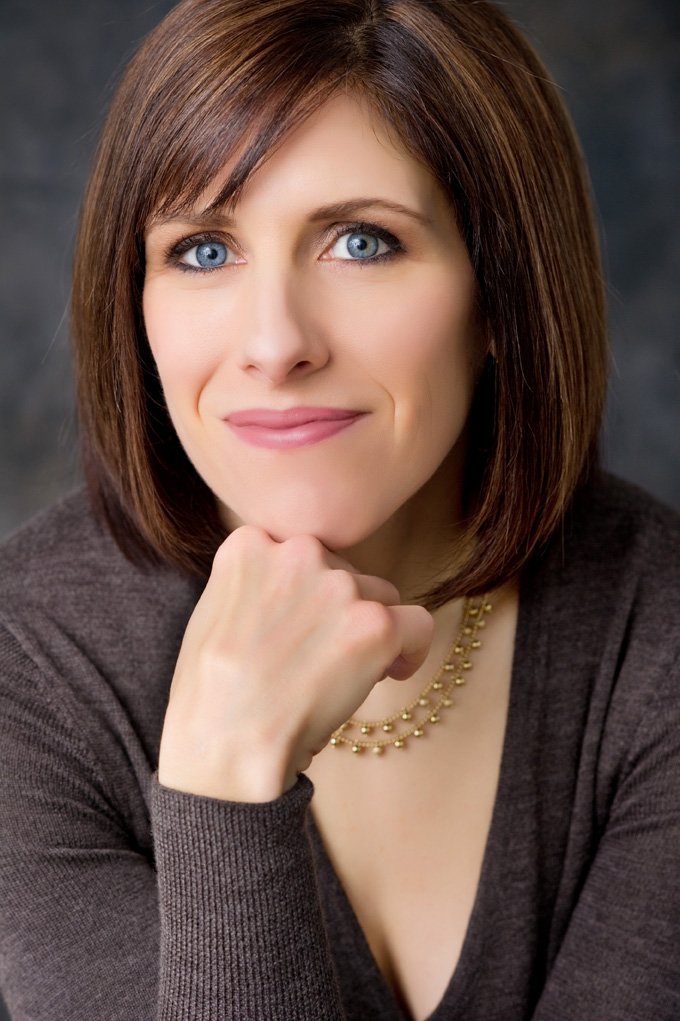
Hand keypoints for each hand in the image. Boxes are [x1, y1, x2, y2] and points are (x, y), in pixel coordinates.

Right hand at [158, 526, 433, 801]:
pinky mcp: (374, 623)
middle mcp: (298, 552)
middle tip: (320, 658)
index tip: (304, 628)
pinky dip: (412, 650)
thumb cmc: (211, 694)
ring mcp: (339, 586)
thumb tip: (294, 593)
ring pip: (381, 596)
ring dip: (369, 630)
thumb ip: (253, 584)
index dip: (308, 595)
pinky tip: (391, 672)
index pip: (304, 555)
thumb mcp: (212, 611)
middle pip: (345, 572)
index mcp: (252, 544)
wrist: (226, 742)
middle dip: (340, 611)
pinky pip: (418, 624)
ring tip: (343, 673)